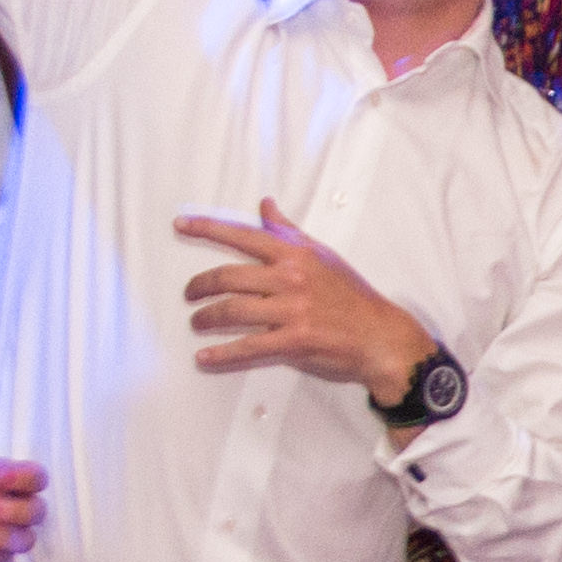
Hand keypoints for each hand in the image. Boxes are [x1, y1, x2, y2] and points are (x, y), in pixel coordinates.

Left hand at [177, 195, 432, 397]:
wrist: (380, 334)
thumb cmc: (350, 295)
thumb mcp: (322, 255)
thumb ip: (288, 232)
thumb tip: (265, 205)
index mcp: (295, 254)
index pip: (243, 235)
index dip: (207, 228)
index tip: (180, 224)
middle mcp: (290, 278)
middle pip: (229, 276)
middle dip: (200, 285)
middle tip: (189, 293)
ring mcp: (292, 310)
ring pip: (233, 310)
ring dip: (206, 317)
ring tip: (197, 321)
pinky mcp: (295, 341)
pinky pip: (249, 346)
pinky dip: (222, 353)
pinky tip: (204, 357)